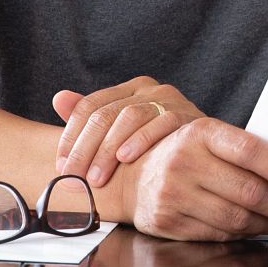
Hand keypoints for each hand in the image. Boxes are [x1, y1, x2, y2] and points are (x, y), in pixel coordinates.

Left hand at [53, 77, 201, 188]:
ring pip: (129, 117)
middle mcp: (149, 89)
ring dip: (108, 149)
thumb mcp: (124, 135)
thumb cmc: (162, 148)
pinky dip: (140, 140)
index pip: (89, 105)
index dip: (71, 136)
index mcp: (130, 90)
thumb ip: (92, 119)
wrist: (209, 156)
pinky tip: (125, 158)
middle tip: (72, 177)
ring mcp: (170, 100)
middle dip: (84, 149)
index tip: (61, 165)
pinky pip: (160, 124)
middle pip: (105, 113)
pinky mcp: (188, 115)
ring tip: (96, 177)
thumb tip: (58, 98)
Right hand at [122, 117, 267, 240]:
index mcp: (201, 133)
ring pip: (236, 218)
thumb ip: (244, 151)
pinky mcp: (167, 221)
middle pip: (248, 190)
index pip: (251, 151)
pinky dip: (244, 235)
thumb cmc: (184, 155)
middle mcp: (184, 161)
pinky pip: (218, 234)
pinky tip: (257, 230)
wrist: (133, 176)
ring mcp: (173, 193)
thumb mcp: (208, 139)